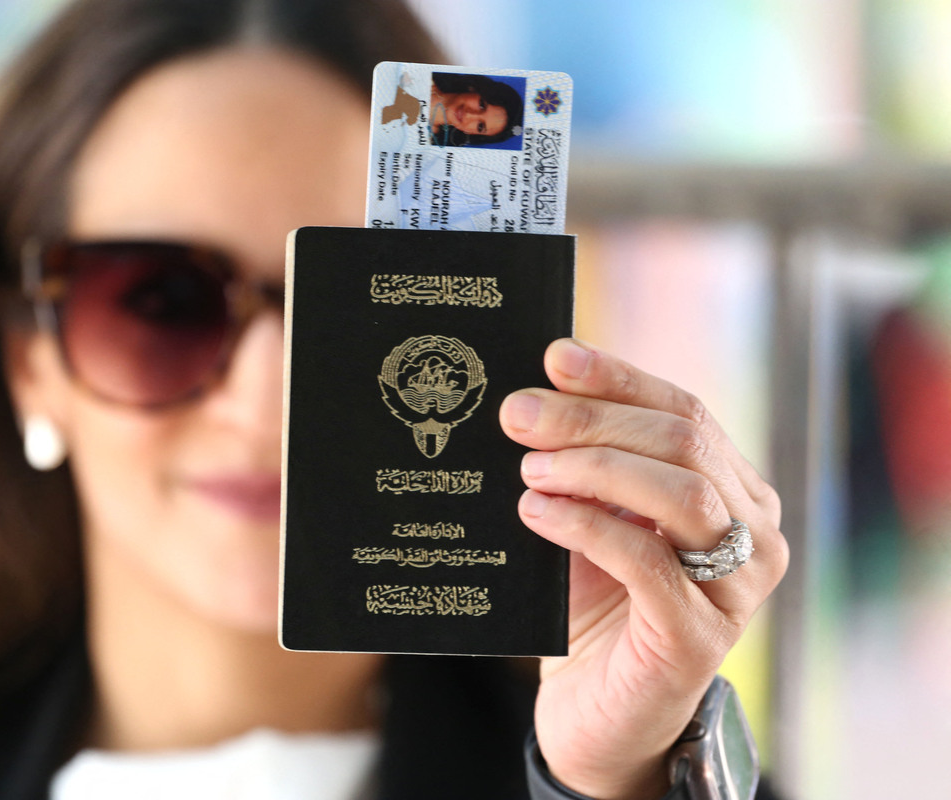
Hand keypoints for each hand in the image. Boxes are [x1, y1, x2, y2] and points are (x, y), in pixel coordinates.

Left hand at [499, 339, 787, 799]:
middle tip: (518, 414)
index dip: (619, 378)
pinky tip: (537, 512)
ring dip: (594, 466)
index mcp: (733, 490)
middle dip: (592, 418)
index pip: (684, 411)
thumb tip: (535, 394)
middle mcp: (753, 530)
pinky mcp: (698, 637)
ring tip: (529, 468)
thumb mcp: (594, 519)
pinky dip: (586, 524)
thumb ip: (586, 463)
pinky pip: (647, 560)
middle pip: (681, 442)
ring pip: (679, 492)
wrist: (596, 713)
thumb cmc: (594, 605)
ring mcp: (736, 586)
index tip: (554, 357)